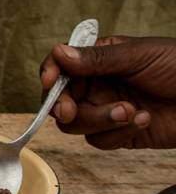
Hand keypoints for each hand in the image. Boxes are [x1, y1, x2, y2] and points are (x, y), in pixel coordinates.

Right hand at [40, 36, 175, 148]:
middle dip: (67, 107)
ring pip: (77, 125)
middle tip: (72, 111)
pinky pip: (100, 141)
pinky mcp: (121, 134)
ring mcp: (107, 111)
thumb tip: (58, 52)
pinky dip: (119, 134)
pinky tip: (144, 120)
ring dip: (99, 120)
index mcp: (99, 60)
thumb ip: (97, 58)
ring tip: (131, 111)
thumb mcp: (140, 56)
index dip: (50, 75)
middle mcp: (98, 86)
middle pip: (60, 101)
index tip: (50, 82)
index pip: (61, 67)